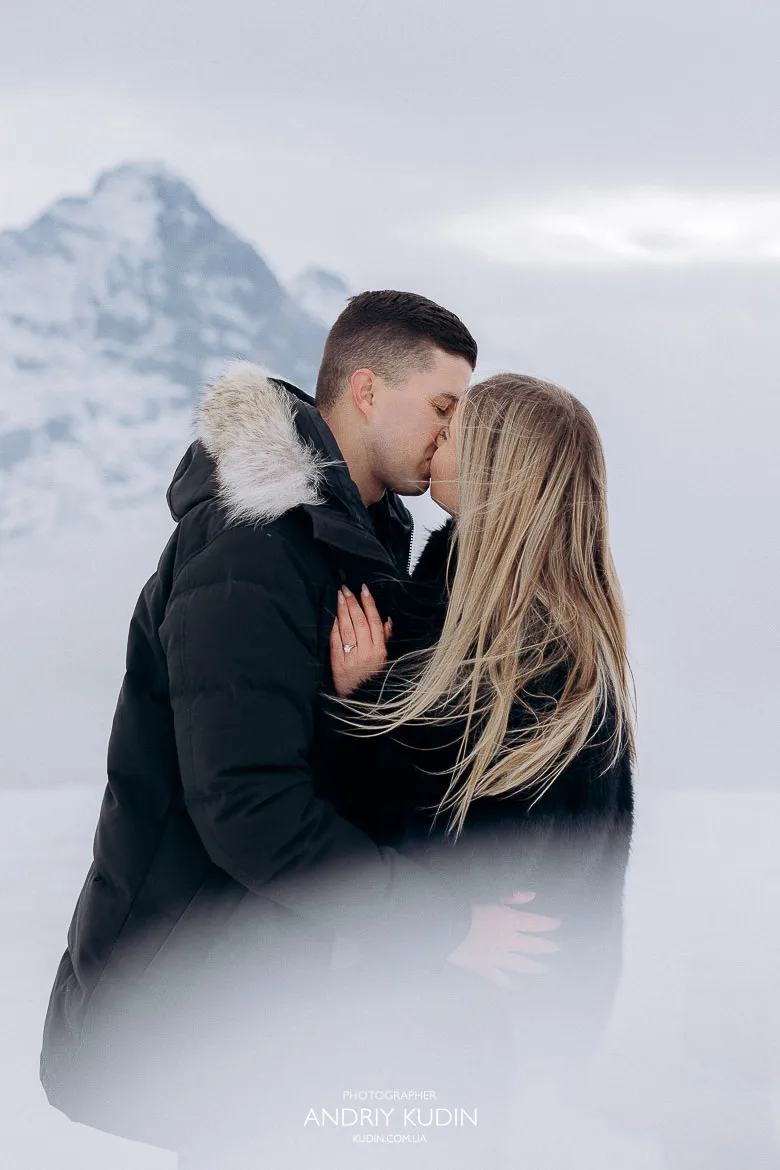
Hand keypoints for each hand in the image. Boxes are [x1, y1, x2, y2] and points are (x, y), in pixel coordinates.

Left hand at [330, 584, 392, 696]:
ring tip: (339, 596)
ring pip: (346, 628)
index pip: (375, 621)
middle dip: (352, 602)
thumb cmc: (373, 677)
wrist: (360, 700)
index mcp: (380, 650)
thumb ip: (384, 639)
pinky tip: (334, 616)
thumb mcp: (384, 659)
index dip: (369, 604)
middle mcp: (367, 653)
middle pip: (359, 621)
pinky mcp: (338, 664)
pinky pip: (336, 641)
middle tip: (346, 589)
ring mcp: (351, 658)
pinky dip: (335, 627)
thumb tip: (388, 620)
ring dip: (342, 610)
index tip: (364, 589)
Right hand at [446, 891, 560, 989]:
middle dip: (547, 947)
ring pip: (522, 964)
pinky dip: (511, 984)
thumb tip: (533, 895)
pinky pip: (501, 979)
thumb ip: (513, 896)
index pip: (535, 922)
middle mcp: (508, 941)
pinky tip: (518, 987)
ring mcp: (498, 957)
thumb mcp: (490, 895)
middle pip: (533, 946)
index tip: (557, 923)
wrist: (446, 926)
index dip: (548, 923)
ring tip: (544, 968)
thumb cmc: (467, 907)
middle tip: (557, 948)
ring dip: (535, 967)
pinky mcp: (485, 969)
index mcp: (510, 920)